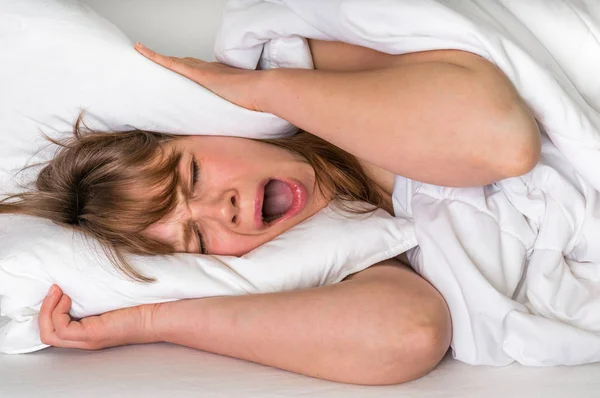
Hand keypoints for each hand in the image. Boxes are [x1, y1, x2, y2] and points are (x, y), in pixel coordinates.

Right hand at [39, 285, 157, 349]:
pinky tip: (68, 298)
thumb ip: (92, 292)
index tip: (57, 289)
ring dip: (48, 310)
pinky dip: (58, 312)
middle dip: (43, 310)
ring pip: (50, 334)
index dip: (48, 311)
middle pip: (47, 335)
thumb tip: (77, 274)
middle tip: (53, 288)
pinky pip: (61, 329)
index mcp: (87, 331)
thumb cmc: (139, 301)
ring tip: (59, 292)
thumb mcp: (108, 296)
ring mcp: (88, 339)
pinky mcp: (93, 334)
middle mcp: (85, 338)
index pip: (55, 330)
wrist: (157, 313)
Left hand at [134, 42, 265, 111]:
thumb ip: (237, 115)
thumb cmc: (259, 103)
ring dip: (158, 59)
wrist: (264, 91)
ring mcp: (203, 71)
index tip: (180, 72)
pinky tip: (140, 50)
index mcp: (221, 78)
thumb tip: (238, 129)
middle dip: (169, 63)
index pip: (198, 72)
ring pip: (174, 62)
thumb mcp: (244, 110)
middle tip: (154, 61)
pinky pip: (170, 63)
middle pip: (184, 64)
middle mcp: (210, 69)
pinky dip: (154, 57)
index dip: (187, 70)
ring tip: (141, 54)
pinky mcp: (198, 74)